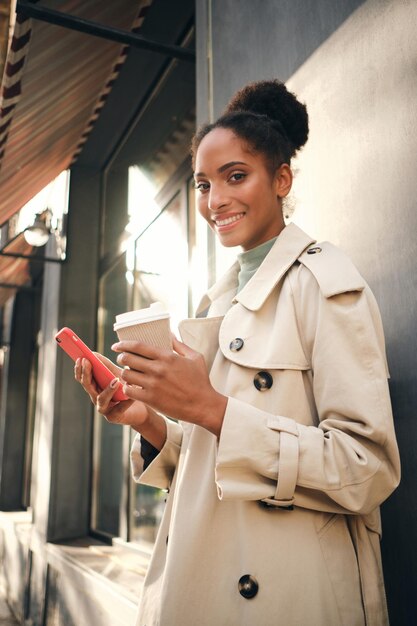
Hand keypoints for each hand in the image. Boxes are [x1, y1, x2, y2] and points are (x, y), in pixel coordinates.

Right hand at [74, 353, 146, 427]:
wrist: (141, 405)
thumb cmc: (126, 387)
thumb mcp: (116, 373)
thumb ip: (105, 365)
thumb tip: (93, 353)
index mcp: (94, 386)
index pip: (82, 377)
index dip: (79, 368)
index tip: (80, 357)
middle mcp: (95, 397)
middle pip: (87, 386)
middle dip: (86, 373)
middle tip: (88, 362)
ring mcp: (103, 408)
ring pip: (101, 399)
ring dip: (108, 389)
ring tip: (116, 381)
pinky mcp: (114, 417)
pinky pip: (119, 408)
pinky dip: (126, 401)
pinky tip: (131, 395)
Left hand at [112, 336, 226, 436]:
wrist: (203, 404)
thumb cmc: (200, 381)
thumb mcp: (195, 357)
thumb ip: (180, 345)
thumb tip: (169, 333)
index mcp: (167, 357)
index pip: (138, 346)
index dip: (124, 344)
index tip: (117, 345)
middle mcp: (158, 369)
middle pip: (128, 359)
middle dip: (121, 357)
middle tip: (122, 359)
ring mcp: (153, 384)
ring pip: (126, 374)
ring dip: (124, 372)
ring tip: (128, 373)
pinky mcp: (151, 399)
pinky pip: (129, 390)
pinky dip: (127, 388)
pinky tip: (131, 387)